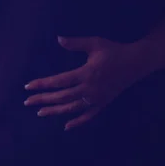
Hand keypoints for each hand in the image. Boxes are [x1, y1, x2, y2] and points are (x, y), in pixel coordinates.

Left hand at [24, 36, 145, 130]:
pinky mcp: (104, 103)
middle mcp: (90, 88)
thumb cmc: (114, 51)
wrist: (137, 62)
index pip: (59, 81)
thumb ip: (76, 43)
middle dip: (43, 99)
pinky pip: (89, 115)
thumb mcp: (95, 43)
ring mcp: (97, 98)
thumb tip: (58, 39)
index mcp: (86, 73)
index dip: (43, 84)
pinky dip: (78, 122)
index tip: (28, 86)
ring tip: (40, 112)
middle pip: (62, 97)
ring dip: (55, 111)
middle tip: (27, 102)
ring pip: (73, 108)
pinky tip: (66, 126)